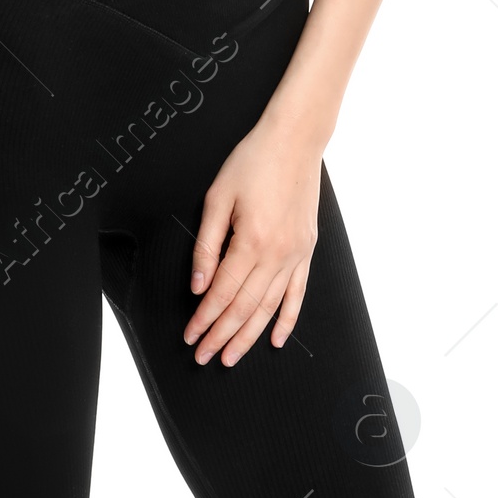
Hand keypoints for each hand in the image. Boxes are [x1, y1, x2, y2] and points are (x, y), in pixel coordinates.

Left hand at [183, 116, 322, 365]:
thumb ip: (206, 245)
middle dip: (221, 335)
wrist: (295, 140)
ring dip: (249, 336)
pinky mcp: (307, 250)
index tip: (190, 336)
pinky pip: (298, 293)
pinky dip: (287, 319)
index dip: (204, 318)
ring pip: (270, 307)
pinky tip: (275, 339)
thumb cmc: (252, 161)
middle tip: (203, 357)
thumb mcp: (218, 197)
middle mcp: (277, 254)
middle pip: (244, 307)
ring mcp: (296, 254)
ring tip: (230, 357)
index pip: (222, 292)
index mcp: (251, 240)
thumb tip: (198, 287)